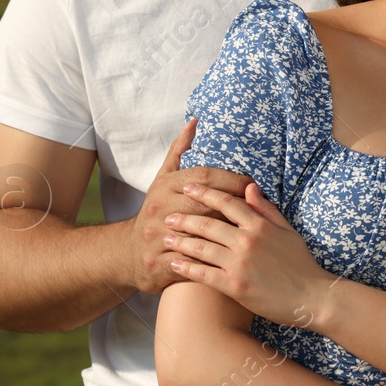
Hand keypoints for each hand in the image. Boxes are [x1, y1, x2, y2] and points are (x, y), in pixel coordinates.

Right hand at [130, 119, 256, 294]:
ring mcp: (158, 237)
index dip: (231, 179)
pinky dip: (214, 260)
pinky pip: (193, 262)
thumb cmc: (156, 211)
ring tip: (252, 231)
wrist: (126, 253)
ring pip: (201, 233)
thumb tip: (195, 122)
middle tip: (259, 207)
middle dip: (235, 204)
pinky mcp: (159, 264)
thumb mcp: (162, 179)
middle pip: (206, 203)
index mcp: (164, 186)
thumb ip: (180, 151)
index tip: (253, 183)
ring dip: (229, 232)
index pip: (204, 177)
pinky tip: (234, 258)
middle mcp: (159, 209)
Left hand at [164, 181, 335, 327]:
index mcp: (260, 225)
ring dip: (181, 242)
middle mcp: (247, 241)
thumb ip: (267, 209)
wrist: (312, 297)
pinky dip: (186, 268)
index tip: (188, 187)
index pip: (227, 202)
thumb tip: (250, 187)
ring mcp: (239, 264)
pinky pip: (204, 274)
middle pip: (208, 224)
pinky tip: (174, 264)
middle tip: (167, 216)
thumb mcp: (288, 231)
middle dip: (185, 218)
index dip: (205, 193)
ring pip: (202, 248)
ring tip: (165, 237)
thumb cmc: (301, 264)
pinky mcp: (234, 285)